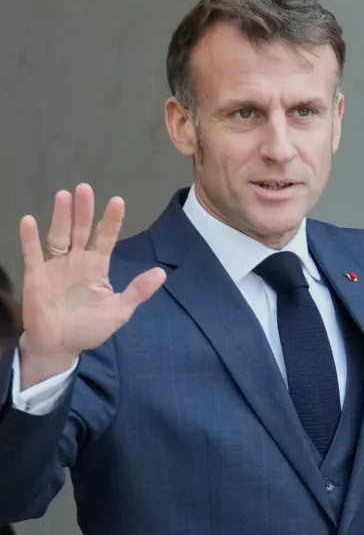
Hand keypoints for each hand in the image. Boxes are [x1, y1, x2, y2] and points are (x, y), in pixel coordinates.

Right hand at [17, 184, 165, 387]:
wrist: (61, 346)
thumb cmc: (90, 328)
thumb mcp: (120, 310)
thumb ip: (138, 291)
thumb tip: (162, 273)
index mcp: (97, 267)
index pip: (105, 238)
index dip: (111, 221)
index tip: (117, 201)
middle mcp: (76, 261)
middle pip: (80, 230)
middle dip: (83, 210)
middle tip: (85, 188)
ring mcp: (55, 267)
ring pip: (58, 236)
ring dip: (60, 216)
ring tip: (64, 196)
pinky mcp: (36, 277)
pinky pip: (32, 254)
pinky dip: (30, 238)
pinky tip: (30, 220)